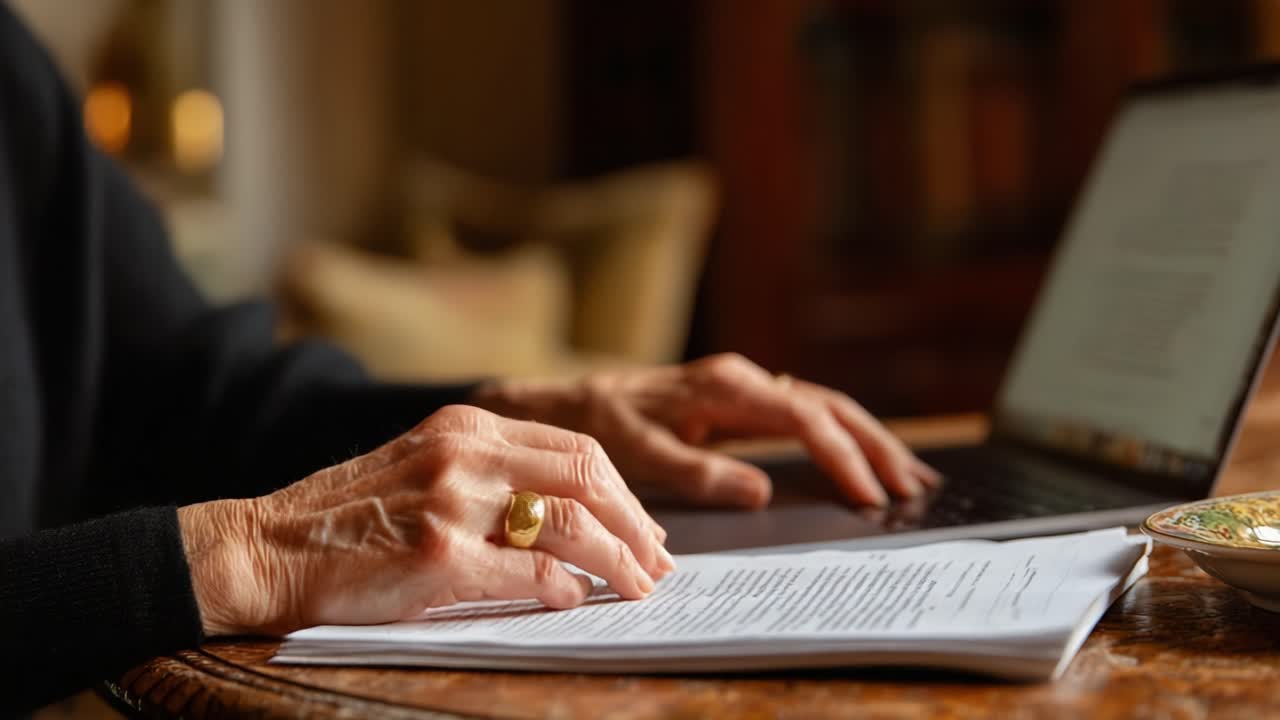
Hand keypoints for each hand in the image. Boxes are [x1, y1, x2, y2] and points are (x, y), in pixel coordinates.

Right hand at [178, 405, 673, 636]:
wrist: (264, 547)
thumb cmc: (346, 519)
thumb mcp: (422, 468)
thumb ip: (491, 477)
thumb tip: (568, 517)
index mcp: (466, 427)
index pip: (575, 446)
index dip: (622, 490)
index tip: (643, 525)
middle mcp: (465, 453)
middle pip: (586, 475)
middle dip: (636, 523)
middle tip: (657, 561)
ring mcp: (452, 502)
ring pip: (570, 521)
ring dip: (617, 559)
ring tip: (637, 587)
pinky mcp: (439, 556)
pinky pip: (530, 572)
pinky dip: (564, 589)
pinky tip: (575, 601)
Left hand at [472, 353, 939, 508]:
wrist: (575, 402)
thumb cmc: (603, 428)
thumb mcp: (639, 454)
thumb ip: (698, 473)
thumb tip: (761, 490)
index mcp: (725, 387)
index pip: (804, 417)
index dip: (841, 455)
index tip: (868, 493)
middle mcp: (744, 378)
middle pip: (830, 405)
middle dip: (875, 446)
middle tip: (913, 489)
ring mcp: (749, 385)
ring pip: (828, 405)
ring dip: (871, 439)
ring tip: (911, 477)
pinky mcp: (747, 398)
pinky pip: (810, 412)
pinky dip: (846, 435)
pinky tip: (868, 459)